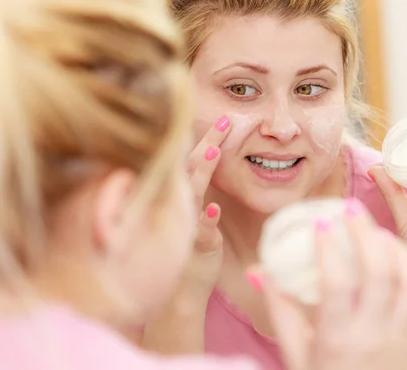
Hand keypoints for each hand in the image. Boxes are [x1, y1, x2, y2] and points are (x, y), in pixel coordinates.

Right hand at [178, 115, 230, 302]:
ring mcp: (187, 222)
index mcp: (185, 193)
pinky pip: (202, 231)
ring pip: (193, 192)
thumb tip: (210, 162)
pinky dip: (207, 218)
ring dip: (203, 171)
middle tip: (224, 121)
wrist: (182, 289)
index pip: (193, 159)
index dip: (207, 137)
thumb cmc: (192, 246)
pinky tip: (215, 208)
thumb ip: (200, 189)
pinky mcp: (197, 245)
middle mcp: (182, 203)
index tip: (224, 118)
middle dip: (209, 142)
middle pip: (192, 166)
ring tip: (214, 151)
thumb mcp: (195, 213)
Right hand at [250, 198, 406, 369]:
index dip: (329, 248)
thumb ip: (279, 309)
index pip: (338, 284)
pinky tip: (392, 250)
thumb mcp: (295, 352)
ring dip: (394, 245)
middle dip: (365, 232)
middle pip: (380, 272)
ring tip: (374, 227)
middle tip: (350, 208)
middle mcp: (372, 335)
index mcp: (336, 339)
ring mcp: (399, 336)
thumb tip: (257, 271)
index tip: (320, 221)